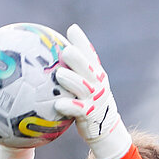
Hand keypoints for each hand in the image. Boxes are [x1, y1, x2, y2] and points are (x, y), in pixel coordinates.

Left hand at [52, 24, 131, 158]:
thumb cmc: (89, 104)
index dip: (82, 41)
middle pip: (88, 68)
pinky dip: (68, 106)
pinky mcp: (89, 114)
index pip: (90, 54)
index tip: (72, 29)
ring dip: (71, 81)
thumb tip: (53, 61)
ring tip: (59, 75)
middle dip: (77, 58)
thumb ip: (75, 73)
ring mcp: (94, 99)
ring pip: (82, 87)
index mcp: (97, 74)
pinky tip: (57, 104)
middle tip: (65, 50)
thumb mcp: (87, 87)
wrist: (104, 129)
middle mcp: (98, 84)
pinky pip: (77, 110)